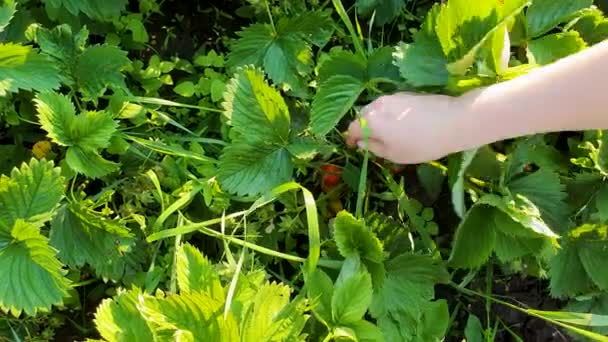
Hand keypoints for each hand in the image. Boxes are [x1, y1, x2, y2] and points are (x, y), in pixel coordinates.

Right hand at [347, 93, 464, 163]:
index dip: (350, 138)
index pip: (352, 128)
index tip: (353, 146)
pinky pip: (389, 105)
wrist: (454, 121)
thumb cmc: (422, 144)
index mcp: (371, 120)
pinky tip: (401, 125)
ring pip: (376, 109)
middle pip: (362, 116)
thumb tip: (362, 142)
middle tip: (371, 141)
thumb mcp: (394, 154)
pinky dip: (388, 115)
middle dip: (363, 128)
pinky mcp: (406, 94)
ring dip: (376, 120)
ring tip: (387, 134)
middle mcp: (378, 104)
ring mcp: (393, 97)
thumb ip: (374, 148)